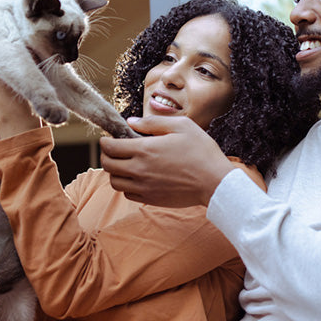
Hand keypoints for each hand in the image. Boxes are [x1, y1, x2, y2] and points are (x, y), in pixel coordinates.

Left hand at [99, 116, 235, 206]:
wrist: (215, 182)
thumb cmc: (201, 151)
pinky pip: (127, 194)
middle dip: (106, 155)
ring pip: (114, 182)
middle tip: (114, 150)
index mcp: (144, 149)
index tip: (110, 138)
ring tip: (125, 164)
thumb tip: (130, 121)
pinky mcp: (151, 199)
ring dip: (115, 172)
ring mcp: (144, 187)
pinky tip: (138, 177)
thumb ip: (153, 122)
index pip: (110, 147)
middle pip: (107, 165)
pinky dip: (127, 185)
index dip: (105, 141)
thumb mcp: (181, 126)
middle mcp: (139, 169)